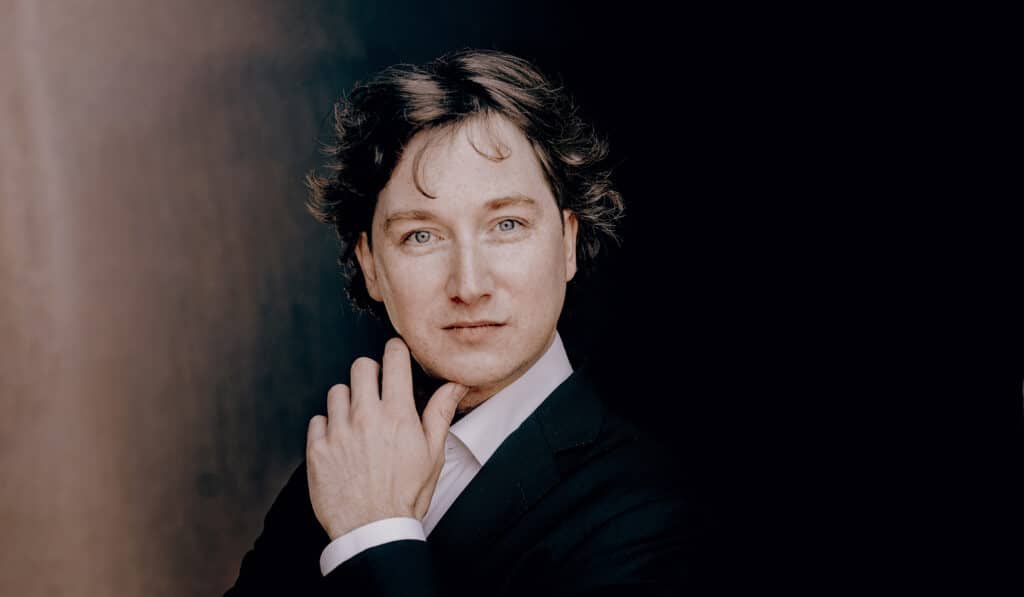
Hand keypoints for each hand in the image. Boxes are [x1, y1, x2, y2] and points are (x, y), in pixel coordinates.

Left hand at [306, 337, 469, 539]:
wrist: (373, 530)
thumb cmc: (406, 494)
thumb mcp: (432, 454)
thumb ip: (440, 412)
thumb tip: (456, 384)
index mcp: (397, 415)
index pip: (393, 359)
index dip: (396, 352)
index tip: (396, 356)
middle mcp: (366, 416)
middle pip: (361, 366)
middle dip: (370, 373)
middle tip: (376, 391)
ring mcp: (338, 431)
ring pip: (337, 391)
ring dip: (347, 402)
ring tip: (357, 423)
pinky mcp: (317, 449)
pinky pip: (317, 420)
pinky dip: (327, 428)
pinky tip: (341, 444)